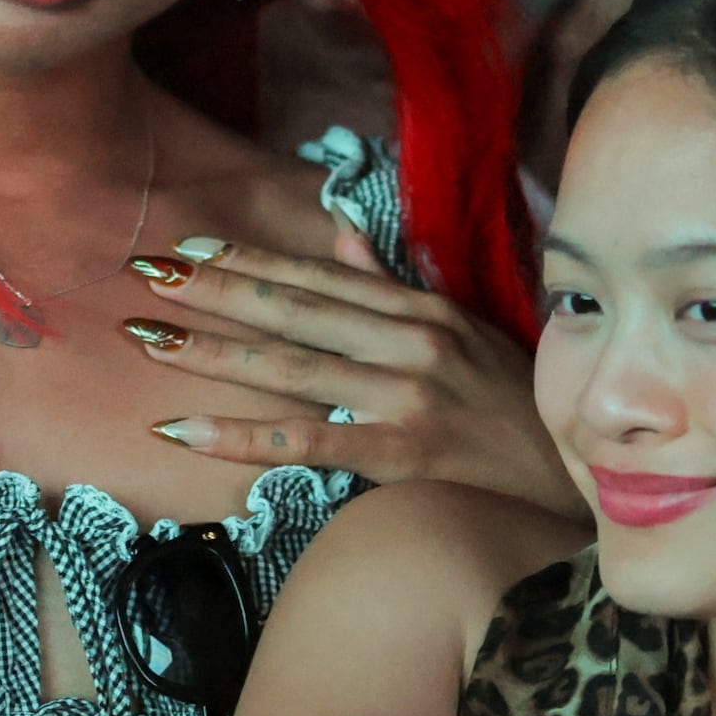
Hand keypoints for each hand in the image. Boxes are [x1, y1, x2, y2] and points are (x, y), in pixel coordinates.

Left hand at [132, 226, 576, 509]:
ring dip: (213, 351)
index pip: (318, 278)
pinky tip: (184, 428)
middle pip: (293, 311)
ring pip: (290, 366)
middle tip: (146, 274)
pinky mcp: (398, 452)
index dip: (252, 261)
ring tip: (149, 337)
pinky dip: (240, 435)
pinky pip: (306, 441)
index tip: (191, 247)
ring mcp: (402, 396)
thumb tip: (342, 237)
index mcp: (419, 311)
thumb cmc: (514, 408)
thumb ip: (393, 286)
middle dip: (215, 291)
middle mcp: (407, 343)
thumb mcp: (463, 332)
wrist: (570, 479)